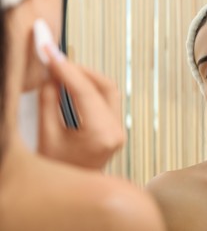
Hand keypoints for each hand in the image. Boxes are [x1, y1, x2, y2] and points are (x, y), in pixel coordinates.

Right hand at [38, 45, 125, 169]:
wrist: (72, 191)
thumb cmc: (59, 170)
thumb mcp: (48, 135)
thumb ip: (49, 101)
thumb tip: (53, 75)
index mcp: (101, 135)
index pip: (86, 91)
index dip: (67, 69)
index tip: (52, 54)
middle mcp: (116, 131)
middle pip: (104, 86)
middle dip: (79, 70)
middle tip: (57, 60)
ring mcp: (119, 130)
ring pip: (108, 90)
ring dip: (87, 77)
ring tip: (63, 70)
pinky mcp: (115, 128)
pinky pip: (107, 99)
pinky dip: (91, 87)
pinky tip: (73, 84)